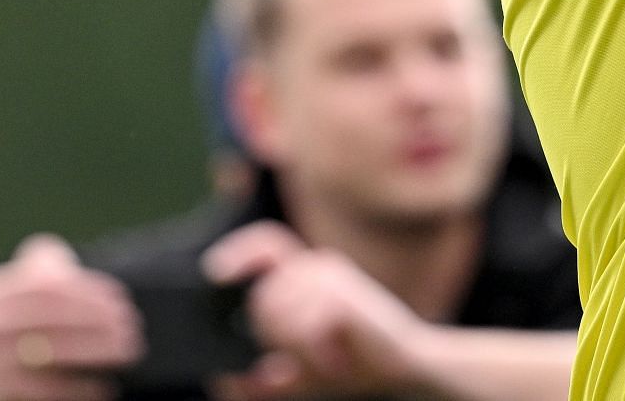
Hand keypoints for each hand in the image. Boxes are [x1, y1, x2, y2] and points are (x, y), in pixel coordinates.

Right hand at [0, 234, 143, 400]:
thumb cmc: (24, 317)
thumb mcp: (31, 281)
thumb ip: (55, 266)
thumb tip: (101, 289)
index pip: (43, 283)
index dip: (85, 291)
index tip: (119, 299)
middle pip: (46, 317)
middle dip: (93, 321)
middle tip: (130, 327)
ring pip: (46, 352)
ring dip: (91, 351)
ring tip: (123, 352)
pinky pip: (42, 389)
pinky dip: (75, 388)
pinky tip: (101, 387)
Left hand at [202, 221, 432, 399]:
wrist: (408, 366)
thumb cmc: (354, 363)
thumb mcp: (300, 371)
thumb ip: (263, 375)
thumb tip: (223, 381)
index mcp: (308, 275)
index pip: (268, 243)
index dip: (240, 251)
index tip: (215, 274)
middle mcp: (320, 267)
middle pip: (264, 295)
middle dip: (273, 338)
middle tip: (304, 362)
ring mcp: (334, 278)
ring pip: (280, 312)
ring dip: (296, 349)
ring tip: (326, 361)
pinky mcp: (346, 297)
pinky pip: (305, 325)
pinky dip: (314, 352)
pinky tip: (335, 363)